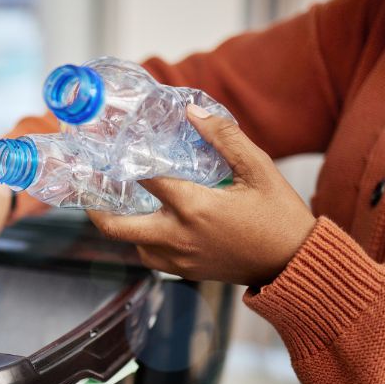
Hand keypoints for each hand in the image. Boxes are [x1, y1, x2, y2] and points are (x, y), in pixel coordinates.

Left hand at [88, 104, 316, 286]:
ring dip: (126, 224)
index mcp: (194, 208)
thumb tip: (192, 110)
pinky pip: (152, 257)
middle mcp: (177, 237)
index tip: (112, 148)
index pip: (144, 180)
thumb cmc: (280, 215)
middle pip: (116, 228)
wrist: (294, 264)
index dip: (124, 161)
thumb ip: (224, 137)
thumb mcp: (259, 169)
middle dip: (96, 208)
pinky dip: (146, 240)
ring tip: (124, 201)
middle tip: (90, 189)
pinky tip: (154, 220)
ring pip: (133, 244)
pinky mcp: (186, 272)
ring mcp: (179, 259)